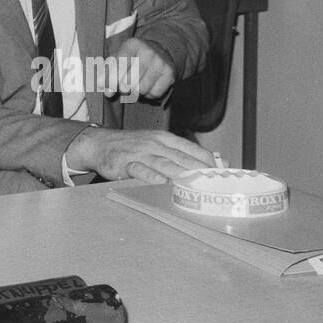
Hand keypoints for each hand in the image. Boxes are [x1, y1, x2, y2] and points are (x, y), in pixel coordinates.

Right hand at [66, 127, 215, 184]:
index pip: (190, 148)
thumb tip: (208, 163)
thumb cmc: (132, 146)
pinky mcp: (126, 164)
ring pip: (165, 164)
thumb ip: (177, 153)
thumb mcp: (155, 143)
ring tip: (197, 185)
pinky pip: (141, 171)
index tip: (224, 171)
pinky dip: (153, 177)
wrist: (99, 143)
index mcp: (164, 138)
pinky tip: (163, 183)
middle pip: (182, 158)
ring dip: (182, 174)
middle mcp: (154, 144)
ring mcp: (140, 153)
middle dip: (200, 171)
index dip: (208, 160)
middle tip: (216, 184)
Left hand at [110, 36, 176, 101]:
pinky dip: (148, 95)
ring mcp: (161, 62)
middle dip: (123, 88)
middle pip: (130, 81)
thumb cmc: (133, 57)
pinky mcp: (170, 73)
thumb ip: (107, 73)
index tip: (108, 91)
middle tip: (124, 87)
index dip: (112, 81)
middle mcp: (148, 51)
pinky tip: (147, 86)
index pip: (119, 65)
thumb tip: (104, 90)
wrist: (161, 50)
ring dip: (136, 92)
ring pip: (142, 89)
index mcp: (132, 44)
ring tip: (135, 86)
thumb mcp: (118, 58)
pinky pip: (155, 93)